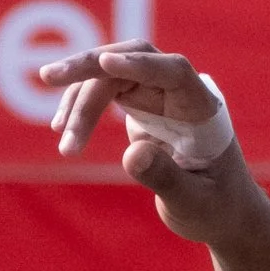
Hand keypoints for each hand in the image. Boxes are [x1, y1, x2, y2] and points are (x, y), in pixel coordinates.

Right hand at [36, 45, 250, 247]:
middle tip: (49, 77)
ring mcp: (157, 94)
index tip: (106, 64)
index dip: (141, 64)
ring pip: (110, 74)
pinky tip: (61, 129)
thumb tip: (132, 155)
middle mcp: (179, 92)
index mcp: (202, 109)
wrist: (221, 211)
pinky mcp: (140, 103)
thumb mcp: (193, 203)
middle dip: (90, 65)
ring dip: (79, 100)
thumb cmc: (215, 208)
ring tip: (62, 141)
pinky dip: (80, 106)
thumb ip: (166, 178)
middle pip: (132, 59)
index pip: (174, 73)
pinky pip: (103, 89)